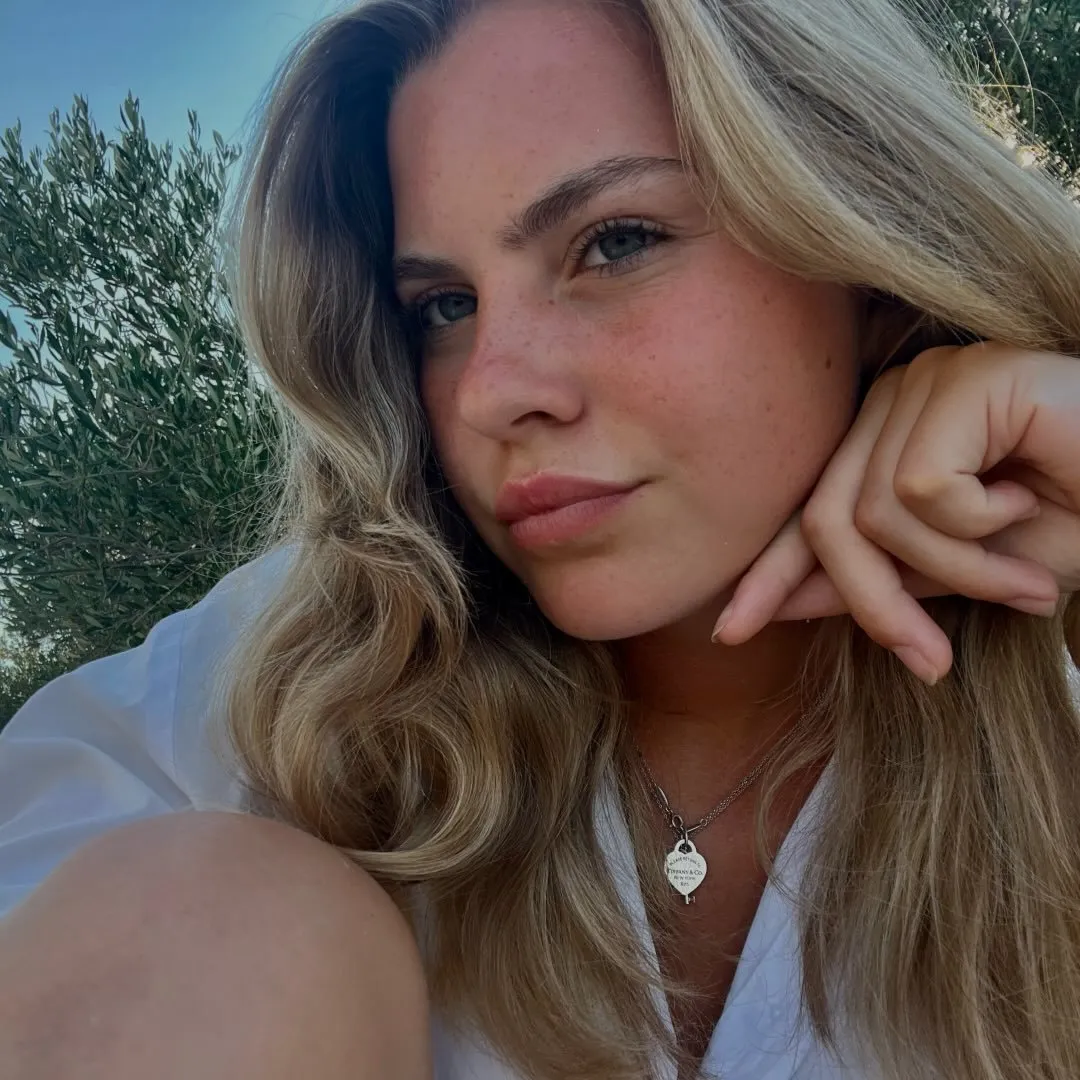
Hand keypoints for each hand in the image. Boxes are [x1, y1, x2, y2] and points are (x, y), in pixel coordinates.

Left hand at [711, 342, 1079, 683]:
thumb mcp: (968, 570)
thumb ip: (887, 576)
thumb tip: (789, 601)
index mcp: (886, 438)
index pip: (811, 510)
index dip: (769, 572)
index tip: (732, 629)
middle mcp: (893, 401)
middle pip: (830, 518)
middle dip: (875, 606)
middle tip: (931, 665)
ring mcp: (927, 382)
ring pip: (875, 513)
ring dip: (957, 574)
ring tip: (1027, 585)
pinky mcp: (967, 378)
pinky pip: (923, 489)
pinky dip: (980, 529)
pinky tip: (1034, 505)